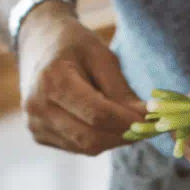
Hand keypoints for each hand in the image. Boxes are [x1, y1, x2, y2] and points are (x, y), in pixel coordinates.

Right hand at [18, 5, 144, 154]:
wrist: (37, 42)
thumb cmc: (73, 44)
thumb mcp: (101, 56)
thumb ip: (122, 91)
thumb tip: (148, 118)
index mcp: (52, 81)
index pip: (97, 115)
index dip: (128, 122)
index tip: (153, 121)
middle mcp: (38, 107)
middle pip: (90, 138)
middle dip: (124, 136)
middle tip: (148, 128)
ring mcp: (36, 125)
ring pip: (85, 147)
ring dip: (113, 139)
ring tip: (129, 123)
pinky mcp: (39, 135)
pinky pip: (76, 146)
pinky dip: (97, 139)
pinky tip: (105, 123)